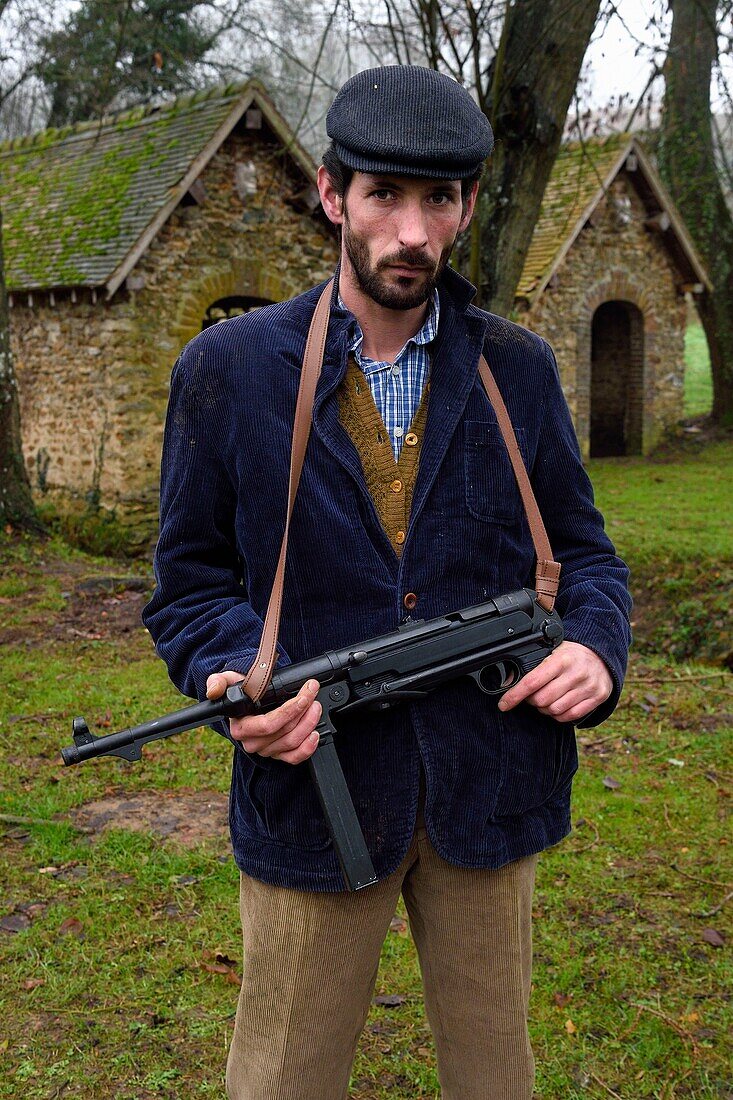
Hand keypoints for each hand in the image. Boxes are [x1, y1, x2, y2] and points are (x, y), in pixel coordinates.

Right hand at [205, 671, 321, 763]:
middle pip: (284, 733)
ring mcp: (266, 750)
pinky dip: (308, 748)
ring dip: (309, 724)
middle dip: (304, 712)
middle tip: (313, 695)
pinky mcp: (277, 755)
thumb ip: (218, 681)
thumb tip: (214, 691)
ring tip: (316, 706)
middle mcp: (252, 742)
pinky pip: (294, 758)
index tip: (305, 695)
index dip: (289, 710)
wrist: (250, 699)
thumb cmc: (242, 689)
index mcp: (241, 727)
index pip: (268, 724)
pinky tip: (315, 734)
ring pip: (292, 743)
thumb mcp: (228, 680)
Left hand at [497, 641, 611, 723]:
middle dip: (531, 701)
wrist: (602, 656)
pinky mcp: (597, 698)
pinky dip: (559, 715)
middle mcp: (576, 673)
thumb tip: (508, 680)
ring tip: (546, 699)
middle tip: (531, 695)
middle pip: (542, 700)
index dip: (515, 695)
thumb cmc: (572, 655)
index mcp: (561, 659)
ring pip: (555, 710)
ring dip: (544, 709)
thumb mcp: (552, 652)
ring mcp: (588, 687)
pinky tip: (558, 705)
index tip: (503, 704)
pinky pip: (570, 716)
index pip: (532, 682)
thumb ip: (533, 666)